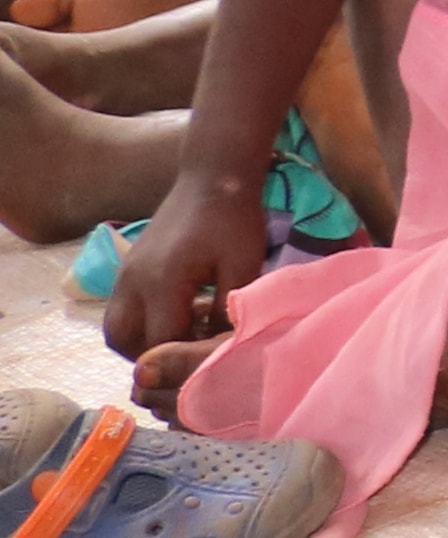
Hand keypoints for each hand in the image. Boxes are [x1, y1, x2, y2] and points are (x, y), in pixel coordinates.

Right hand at [98, 169, 278, 368]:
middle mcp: (132, 282)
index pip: (161, 342)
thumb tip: (220, 348)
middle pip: (123, 341)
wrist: (213, 177)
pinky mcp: (126, 268)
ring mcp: (124, 274)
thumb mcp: (243, 267)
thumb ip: (228, 310)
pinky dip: (138, 323)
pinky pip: (120, 309)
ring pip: (114, 327)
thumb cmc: (234, 221)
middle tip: (185, 357)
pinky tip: (175, 317)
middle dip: (151, 357)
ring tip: (178, 341)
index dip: (185, 358)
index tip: (210, 360)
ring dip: (139, 342)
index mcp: (162, 282)